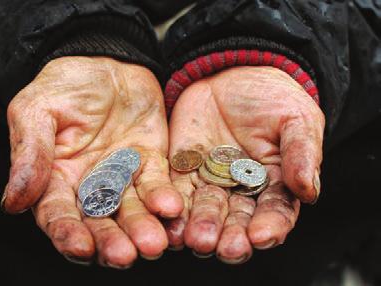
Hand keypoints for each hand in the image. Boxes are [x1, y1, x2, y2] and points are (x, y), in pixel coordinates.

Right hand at [2, 57, 182, 267]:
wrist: (106, 62)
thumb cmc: (66, 85)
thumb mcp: (37, 110)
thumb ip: (30, 153)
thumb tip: (13, 202)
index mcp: (56, 178)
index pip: (58, 214)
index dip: (68, 233)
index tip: (81, 247)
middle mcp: (90, 185)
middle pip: (99, 220)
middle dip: (111, 239)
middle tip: (125, 256)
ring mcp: (122, 176)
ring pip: (132, 208)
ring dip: (142, 226)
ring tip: (154, 243)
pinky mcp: (150, 162)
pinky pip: (157, 183)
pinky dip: (164, 197)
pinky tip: (172, 209)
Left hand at [165, 66, 324, 262]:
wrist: (233, 73)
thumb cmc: (271, 97)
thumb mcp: (296, 118)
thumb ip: (302, 152)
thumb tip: (308, 190)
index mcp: (274, 183)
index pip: (274, 212)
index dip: (270, 226)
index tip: (262, 236)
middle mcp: (241, 190)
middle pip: (237, 220)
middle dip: (231, 235)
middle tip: (224, 248)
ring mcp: (210, 181)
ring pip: (205, 211)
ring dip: (201, 227)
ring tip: (196, 239)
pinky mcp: (184, 170)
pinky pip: (177, 191)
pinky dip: (173, 207)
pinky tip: (170, 222)